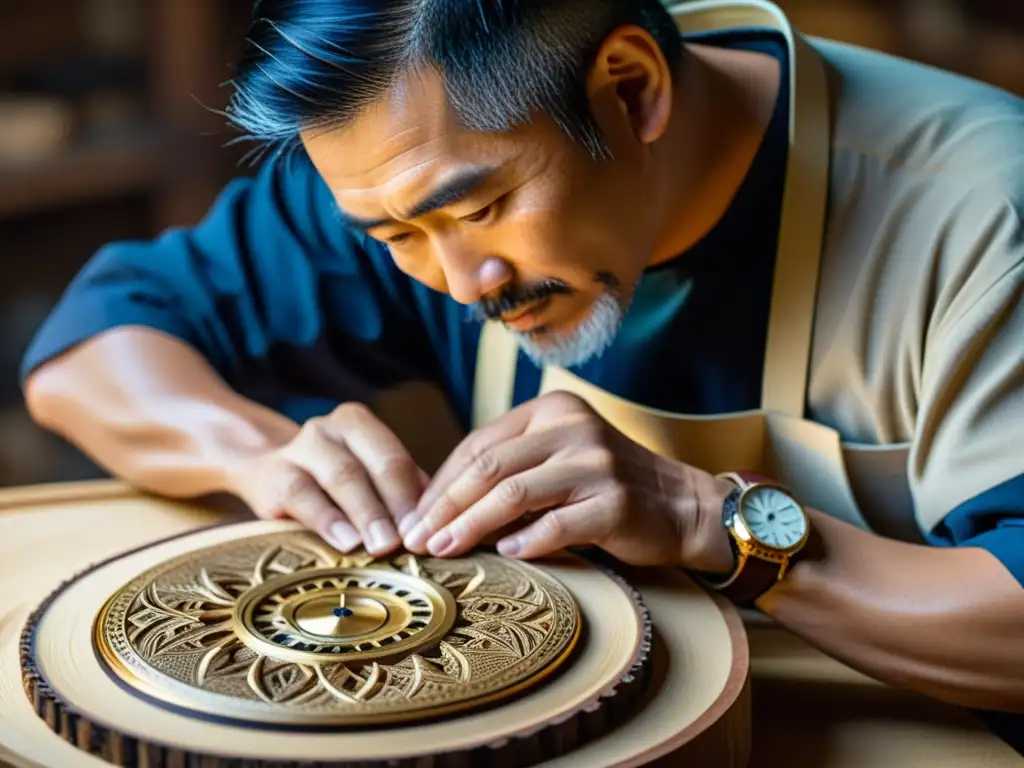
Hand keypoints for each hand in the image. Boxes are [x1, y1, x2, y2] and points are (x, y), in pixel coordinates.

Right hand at [223, 402, 428, 555]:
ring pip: (339, 476)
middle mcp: (327, 429)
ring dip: (365, 512)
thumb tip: (438, 518)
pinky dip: (327, 520)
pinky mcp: (270, 476)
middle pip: (369, 464)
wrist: (265, 471)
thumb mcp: (364, 476)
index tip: (427, 528)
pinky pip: (300, 495)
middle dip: (393, 503)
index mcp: (357, 424)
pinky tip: (345, 542)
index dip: (411, 494)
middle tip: (409, 539)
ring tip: (381, 544)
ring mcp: (296, 448)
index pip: (393, 456)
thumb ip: (399, 489)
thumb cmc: (331, 481)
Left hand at [401, 391, 734, 569]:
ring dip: (472, 524)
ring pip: (515, 492)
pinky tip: (504, 554)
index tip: (413, 517)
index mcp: (551, 411)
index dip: (440, 484)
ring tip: (443, 550)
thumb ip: (507, 474)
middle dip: (445, 506)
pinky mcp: (616, 501)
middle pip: (490, 467)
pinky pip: (559, 523)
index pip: (479, 445)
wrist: (680, 506)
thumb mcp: (555, 464)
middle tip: (417, 539)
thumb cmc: (603, 489)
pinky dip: (527, 540)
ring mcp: (597, 463)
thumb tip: (434, 509)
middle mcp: (573, 428)